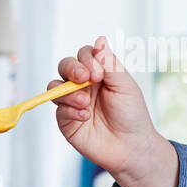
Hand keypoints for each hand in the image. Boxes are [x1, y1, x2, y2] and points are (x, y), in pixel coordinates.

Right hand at [51, 36, 156, 172]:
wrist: (130, 147)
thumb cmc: (131, 114)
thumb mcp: (124, 85)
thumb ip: (110, 64)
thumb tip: (100, 40)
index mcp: (99, 72)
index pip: (84, 54)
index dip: (87, 59)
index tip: (99, 73)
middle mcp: (83, 84)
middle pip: (65, 65)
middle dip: (71, 68)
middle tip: (84, 78)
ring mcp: (72, 101)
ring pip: (55, 85)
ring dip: (69, 92)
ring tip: (85, 103)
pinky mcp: (66, 119)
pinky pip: (58, 108)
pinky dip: (70, 110)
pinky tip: (85, 117)